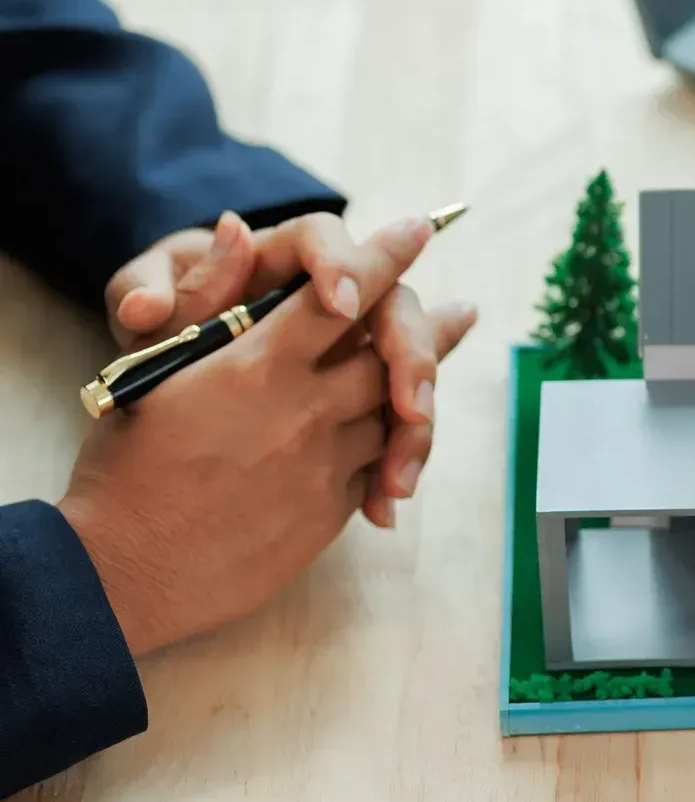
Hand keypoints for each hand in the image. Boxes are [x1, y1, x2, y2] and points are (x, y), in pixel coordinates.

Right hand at [60, 215, 475, 655]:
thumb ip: (205, 298)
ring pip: (394, 414)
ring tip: (437, 376)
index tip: (417, 231)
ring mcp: (323, 467)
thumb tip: (237, 228)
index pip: (338, 296)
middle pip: (392, 356)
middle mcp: (303, 412)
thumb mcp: (151, 370)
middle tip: (464, 311)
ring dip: (418, 392)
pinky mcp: (330, 515)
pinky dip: (389, 448)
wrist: (123, 573)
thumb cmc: (124, 465)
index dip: (383, 258)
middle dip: (429, 331)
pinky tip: (398, 442)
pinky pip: (376, 467)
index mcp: (256, 366)